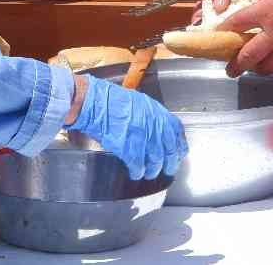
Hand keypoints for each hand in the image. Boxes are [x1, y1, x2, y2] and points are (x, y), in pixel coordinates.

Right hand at [66, 74, 186, 179]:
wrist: (93, 102)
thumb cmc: (110, 100)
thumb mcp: (138, 102)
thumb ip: (151, 117)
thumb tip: (157, 131)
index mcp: (157, 112)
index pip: (176, 132)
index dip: (179, 146)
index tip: (179, 153)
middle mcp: (153, 124)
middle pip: (169, 150)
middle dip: (169, 163)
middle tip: (167, 170)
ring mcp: (141, 136)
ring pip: (155, 160)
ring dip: (153, 170)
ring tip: (149, 174)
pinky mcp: (128, 147)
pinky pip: (138, 164)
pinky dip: (138, 171)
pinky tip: (135, 174)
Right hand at [199, 0, 272, 22]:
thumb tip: (218, 8)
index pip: (208, 8)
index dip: (204, 19)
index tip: (202, 30)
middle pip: (228, 17)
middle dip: (230, 19)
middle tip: (233, 19)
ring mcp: (252, 0)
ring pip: (248, 14)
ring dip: (251, 2)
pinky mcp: (268, 1)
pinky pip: (265, 9)